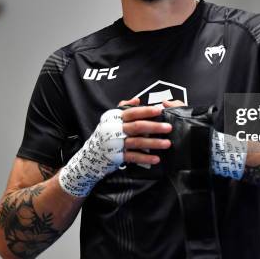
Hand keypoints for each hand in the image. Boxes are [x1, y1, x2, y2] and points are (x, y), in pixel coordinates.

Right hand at [58, 100, 172, 196]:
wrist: (92, 154)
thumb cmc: (106, 133)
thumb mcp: (112, 118)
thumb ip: (124, 108)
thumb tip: (137, 100)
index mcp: (115, 118)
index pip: (132, 112)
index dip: (146, 111)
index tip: (159, 110)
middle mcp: (115, 130)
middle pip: (137, 127)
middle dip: (154, 127)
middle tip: (168, 128)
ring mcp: (116, 144)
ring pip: (137, 142)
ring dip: (154, 143)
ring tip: (167, 143)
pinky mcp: (117, 156)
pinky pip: (134, 157)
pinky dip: (145, 158)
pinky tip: (156, 158)